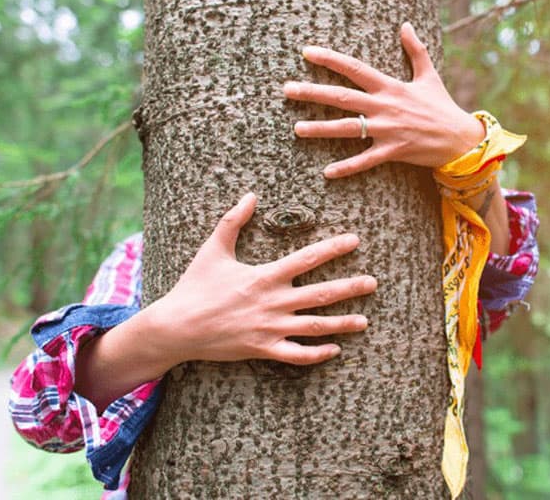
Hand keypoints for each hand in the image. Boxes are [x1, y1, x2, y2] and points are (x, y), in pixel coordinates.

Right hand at [145, 192, 376, 365]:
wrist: (176, 327)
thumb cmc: (195, 286)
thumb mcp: (213, 249)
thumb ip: (233, 221)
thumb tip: (251, 195)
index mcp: (264, 276)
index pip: (306, 259)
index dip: (333, 249)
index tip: (354, 241)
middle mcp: (272, 302)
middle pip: (320, 294)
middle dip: (349, 287)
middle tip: (373, 282)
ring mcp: (270, 328)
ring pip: (314, 326)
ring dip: (341, 324)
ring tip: (364, 321)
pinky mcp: (263, 349)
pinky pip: (296, 355)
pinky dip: (317, 354)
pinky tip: (335, 350)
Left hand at [283, 22, 484, 177]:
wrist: (460, 138)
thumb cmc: (442, 107)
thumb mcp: (428, 75)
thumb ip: (415, 50)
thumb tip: (406, 26)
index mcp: (390, 86)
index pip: (354, 68)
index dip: (330, 59)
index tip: (307, 52)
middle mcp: (384, 106)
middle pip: (342, 97)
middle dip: (312, 92)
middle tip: (287, 90)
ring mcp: (387, 130)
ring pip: (348, 129)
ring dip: (320, 129)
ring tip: (297, 128)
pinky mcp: (393, 151)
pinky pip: (365, 160)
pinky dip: (347, 167)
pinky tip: (327, 172)